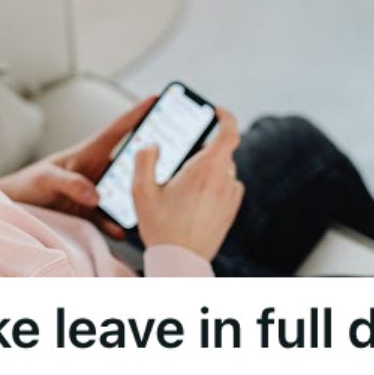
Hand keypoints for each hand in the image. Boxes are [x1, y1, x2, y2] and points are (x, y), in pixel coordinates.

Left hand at [0, 95, 156, 238]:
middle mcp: (97, 171)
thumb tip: (96, 196)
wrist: (15, 209)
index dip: (136, 114)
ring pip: (125, 192)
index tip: (155, 99)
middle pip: (130, 162)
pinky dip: (117, 226)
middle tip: (174, 156)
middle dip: (150, 159)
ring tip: (152, 202)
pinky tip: (122, 233)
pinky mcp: (90, 214)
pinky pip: (109, 220)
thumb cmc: (28, 184)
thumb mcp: (46, 178)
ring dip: (138, 197)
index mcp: (88, 154)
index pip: (116, 130)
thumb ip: (70, 183)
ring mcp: (96, 193)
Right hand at [131, 107, 243, 260]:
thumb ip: (144, 159)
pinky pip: (227, 187)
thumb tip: (152, 145)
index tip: (217, 112)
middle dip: (203, 151)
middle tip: (181, 161)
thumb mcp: (141, 191)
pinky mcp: (232, 211)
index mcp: (206, 168)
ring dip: (208, 170)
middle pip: (221, 152)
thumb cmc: (161, 227)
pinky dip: (214, 186)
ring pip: (223, 170)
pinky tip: (194, 201)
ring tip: (183, 187)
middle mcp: (224, 180)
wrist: (181, 262)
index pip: (229, 132)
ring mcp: (231, 196)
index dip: (226, 117)